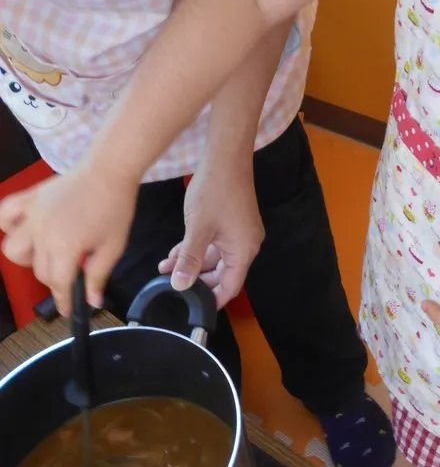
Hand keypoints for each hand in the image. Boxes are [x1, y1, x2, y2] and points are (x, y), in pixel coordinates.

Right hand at [0, 161, 137, 315]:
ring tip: (46, 253)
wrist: (109, 171)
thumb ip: (98, 276)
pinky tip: (23, 230)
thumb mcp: (113, 246)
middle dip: (54, 279)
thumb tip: (92, 302)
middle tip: (70, 274)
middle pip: (39, 270)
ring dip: (28, 258)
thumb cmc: (115, 208)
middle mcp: (42, 233)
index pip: (57, 284)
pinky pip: (4, 215)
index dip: (64, 300)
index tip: (69, 309)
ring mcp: (31, 215)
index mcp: (65, 247)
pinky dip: (8, 225)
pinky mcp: (28, 199)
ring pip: (13, 249)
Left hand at [159, 158, 263, 308]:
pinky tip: (174, 252)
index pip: (230, 287)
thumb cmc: (214, 192)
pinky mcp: (233, 221)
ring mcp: (241, 232)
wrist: (225, 157)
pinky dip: (197, 248)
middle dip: (196, 280)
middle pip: (223, 274)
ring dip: (191, 262)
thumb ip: (189, 260)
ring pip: (215, 257)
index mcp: (244, 251)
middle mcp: (246, 244)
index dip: (212, 300)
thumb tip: (181, 286)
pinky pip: (215, 243)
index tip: (192, 310)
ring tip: (165, 267)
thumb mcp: (197, 230)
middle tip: (172, 285)